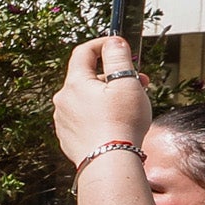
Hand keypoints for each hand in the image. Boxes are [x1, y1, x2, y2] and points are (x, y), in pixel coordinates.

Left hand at [53, 37, 155, 160]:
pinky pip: (85, 116)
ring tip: (132, 104)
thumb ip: (118, 58)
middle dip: (115, 75)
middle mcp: (63, 100)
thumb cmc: (121, 123)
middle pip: (88, 77)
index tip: (120, 45)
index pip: (83, 52)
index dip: (103, 44)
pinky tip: (117, 122)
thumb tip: (113, 41)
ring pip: (88, 98)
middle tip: (140, 80)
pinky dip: (100, 113)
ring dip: (109, 95)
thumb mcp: (126, 83)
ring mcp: (63, 119)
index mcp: (75, 83)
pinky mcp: (68, 136)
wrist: (109, 163)